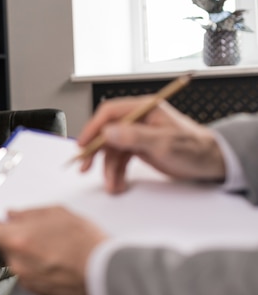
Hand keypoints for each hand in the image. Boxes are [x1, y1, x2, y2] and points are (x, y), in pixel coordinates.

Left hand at [0, 206, 105, 294]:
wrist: (107, 272)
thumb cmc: (86, 241)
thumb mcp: (57, 213)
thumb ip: (28, 212)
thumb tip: (12, 215)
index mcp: (18, 237)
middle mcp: (17, 260)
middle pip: (5, 243)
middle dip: (18, 235)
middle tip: (44, 232)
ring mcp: (25, 278)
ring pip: (18, 257)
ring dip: (31, 250)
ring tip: (58, 247)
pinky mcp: (35, 290)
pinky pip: (29, 271)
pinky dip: (39, 264)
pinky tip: (59, 259)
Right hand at [77, 97, 224, 192]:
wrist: (211, 163)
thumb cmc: (196, 149)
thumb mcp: (164, 143)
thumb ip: (135, 136)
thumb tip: (108, 132)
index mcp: (144, 109)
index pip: (110, 113)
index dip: (93, 128)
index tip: (84, 144)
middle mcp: (138, 119)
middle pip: (106, 132)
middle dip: (96, 151)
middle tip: (86, 166)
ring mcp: (137, 134)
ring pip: (112, 149)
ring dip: (108, 168)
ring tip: (111, 184)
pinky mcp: (139, 147)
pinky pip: (120, 159)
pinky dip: (116, 172)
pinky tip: (118, 183)